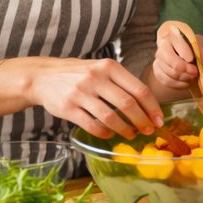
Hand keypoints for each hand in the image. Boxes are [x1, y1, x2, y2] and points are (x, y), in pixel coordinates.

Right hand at [27, 58, 161, 138]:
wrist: (43, 76)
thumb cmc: (79, 74)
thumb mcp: (101, 68)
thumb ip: (122, 82)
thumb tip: (149, 104)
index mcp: (109, 67)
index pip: (139, 89)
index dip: (153, 107)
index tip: (160, 120)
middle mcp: (96, 78)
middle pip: (128, 105)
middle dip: (143, 121)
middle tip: (149, 131)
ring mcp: (80, 93)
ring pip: (111, 117)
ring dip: (125, 130)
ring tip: (131, 134)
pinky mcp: (68, 108)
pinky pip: (92, 125)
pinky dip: (105, 133)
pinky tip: (110, 135)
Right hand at [152, 21, 202, 89]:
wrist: (184, 54)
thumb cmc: (194, 53)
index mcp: (175, 35)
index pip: (179, 44)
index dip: (188, 56)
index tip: (196, 66)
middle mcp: (163, 45)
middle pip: (173, 62)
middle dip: (186, 71)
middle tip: (195, 74)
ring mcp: (158, 58)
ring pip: (169, 72)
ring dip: (183, 78)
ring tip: (192, 78)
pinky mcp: (156, 69)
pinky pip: (165, 80)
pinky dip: (177, 84)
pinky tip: (185, 83)